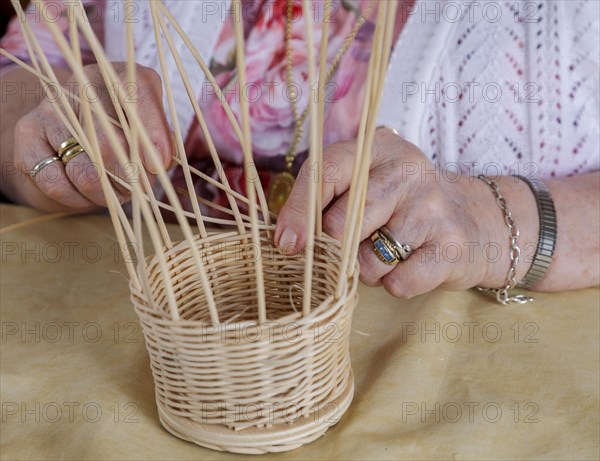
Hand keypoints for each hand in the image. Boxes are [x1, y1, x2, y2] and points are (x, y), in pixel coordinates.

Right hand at [12, 63, 172, 209]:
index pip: (137, 91)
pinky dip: (79, 199)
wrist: (71, 132)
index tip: (159, 164)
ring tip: (120, 195)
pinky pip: (57, 183)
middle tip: (141, 189)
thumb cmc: (122, 130)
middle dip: (131, 177)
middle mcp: (79, 86)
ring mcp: (49, 110)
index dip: (152, 131)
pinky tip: (90, 198)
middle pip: (109, 142)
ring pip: (84, 170)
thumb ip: (162, 137)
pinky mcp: (27, 136)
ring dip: (108, 194)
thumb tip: (160, 159)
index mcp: (115, 75)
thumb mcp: (149, 125)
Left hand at [274, 128, 518, 298]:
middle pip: (342, 224)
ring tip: (388, 253)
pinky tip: (411, 265)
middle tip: (355, 246)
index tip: (285, 244)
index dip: (299, 210)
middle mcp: (406, 171)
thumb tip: (286, 240)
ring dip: (367, 270)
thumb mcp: (370, 182)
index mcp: (377, 149)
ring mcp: (432, 208)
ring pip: (367, 260)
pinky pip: (398, 282)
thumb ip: (330, 198)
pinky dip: (395, 284)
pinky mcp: (451, 247)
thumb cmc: (405, 204)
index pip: (326, 172)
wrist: (477, 220)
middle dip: (336, 249)